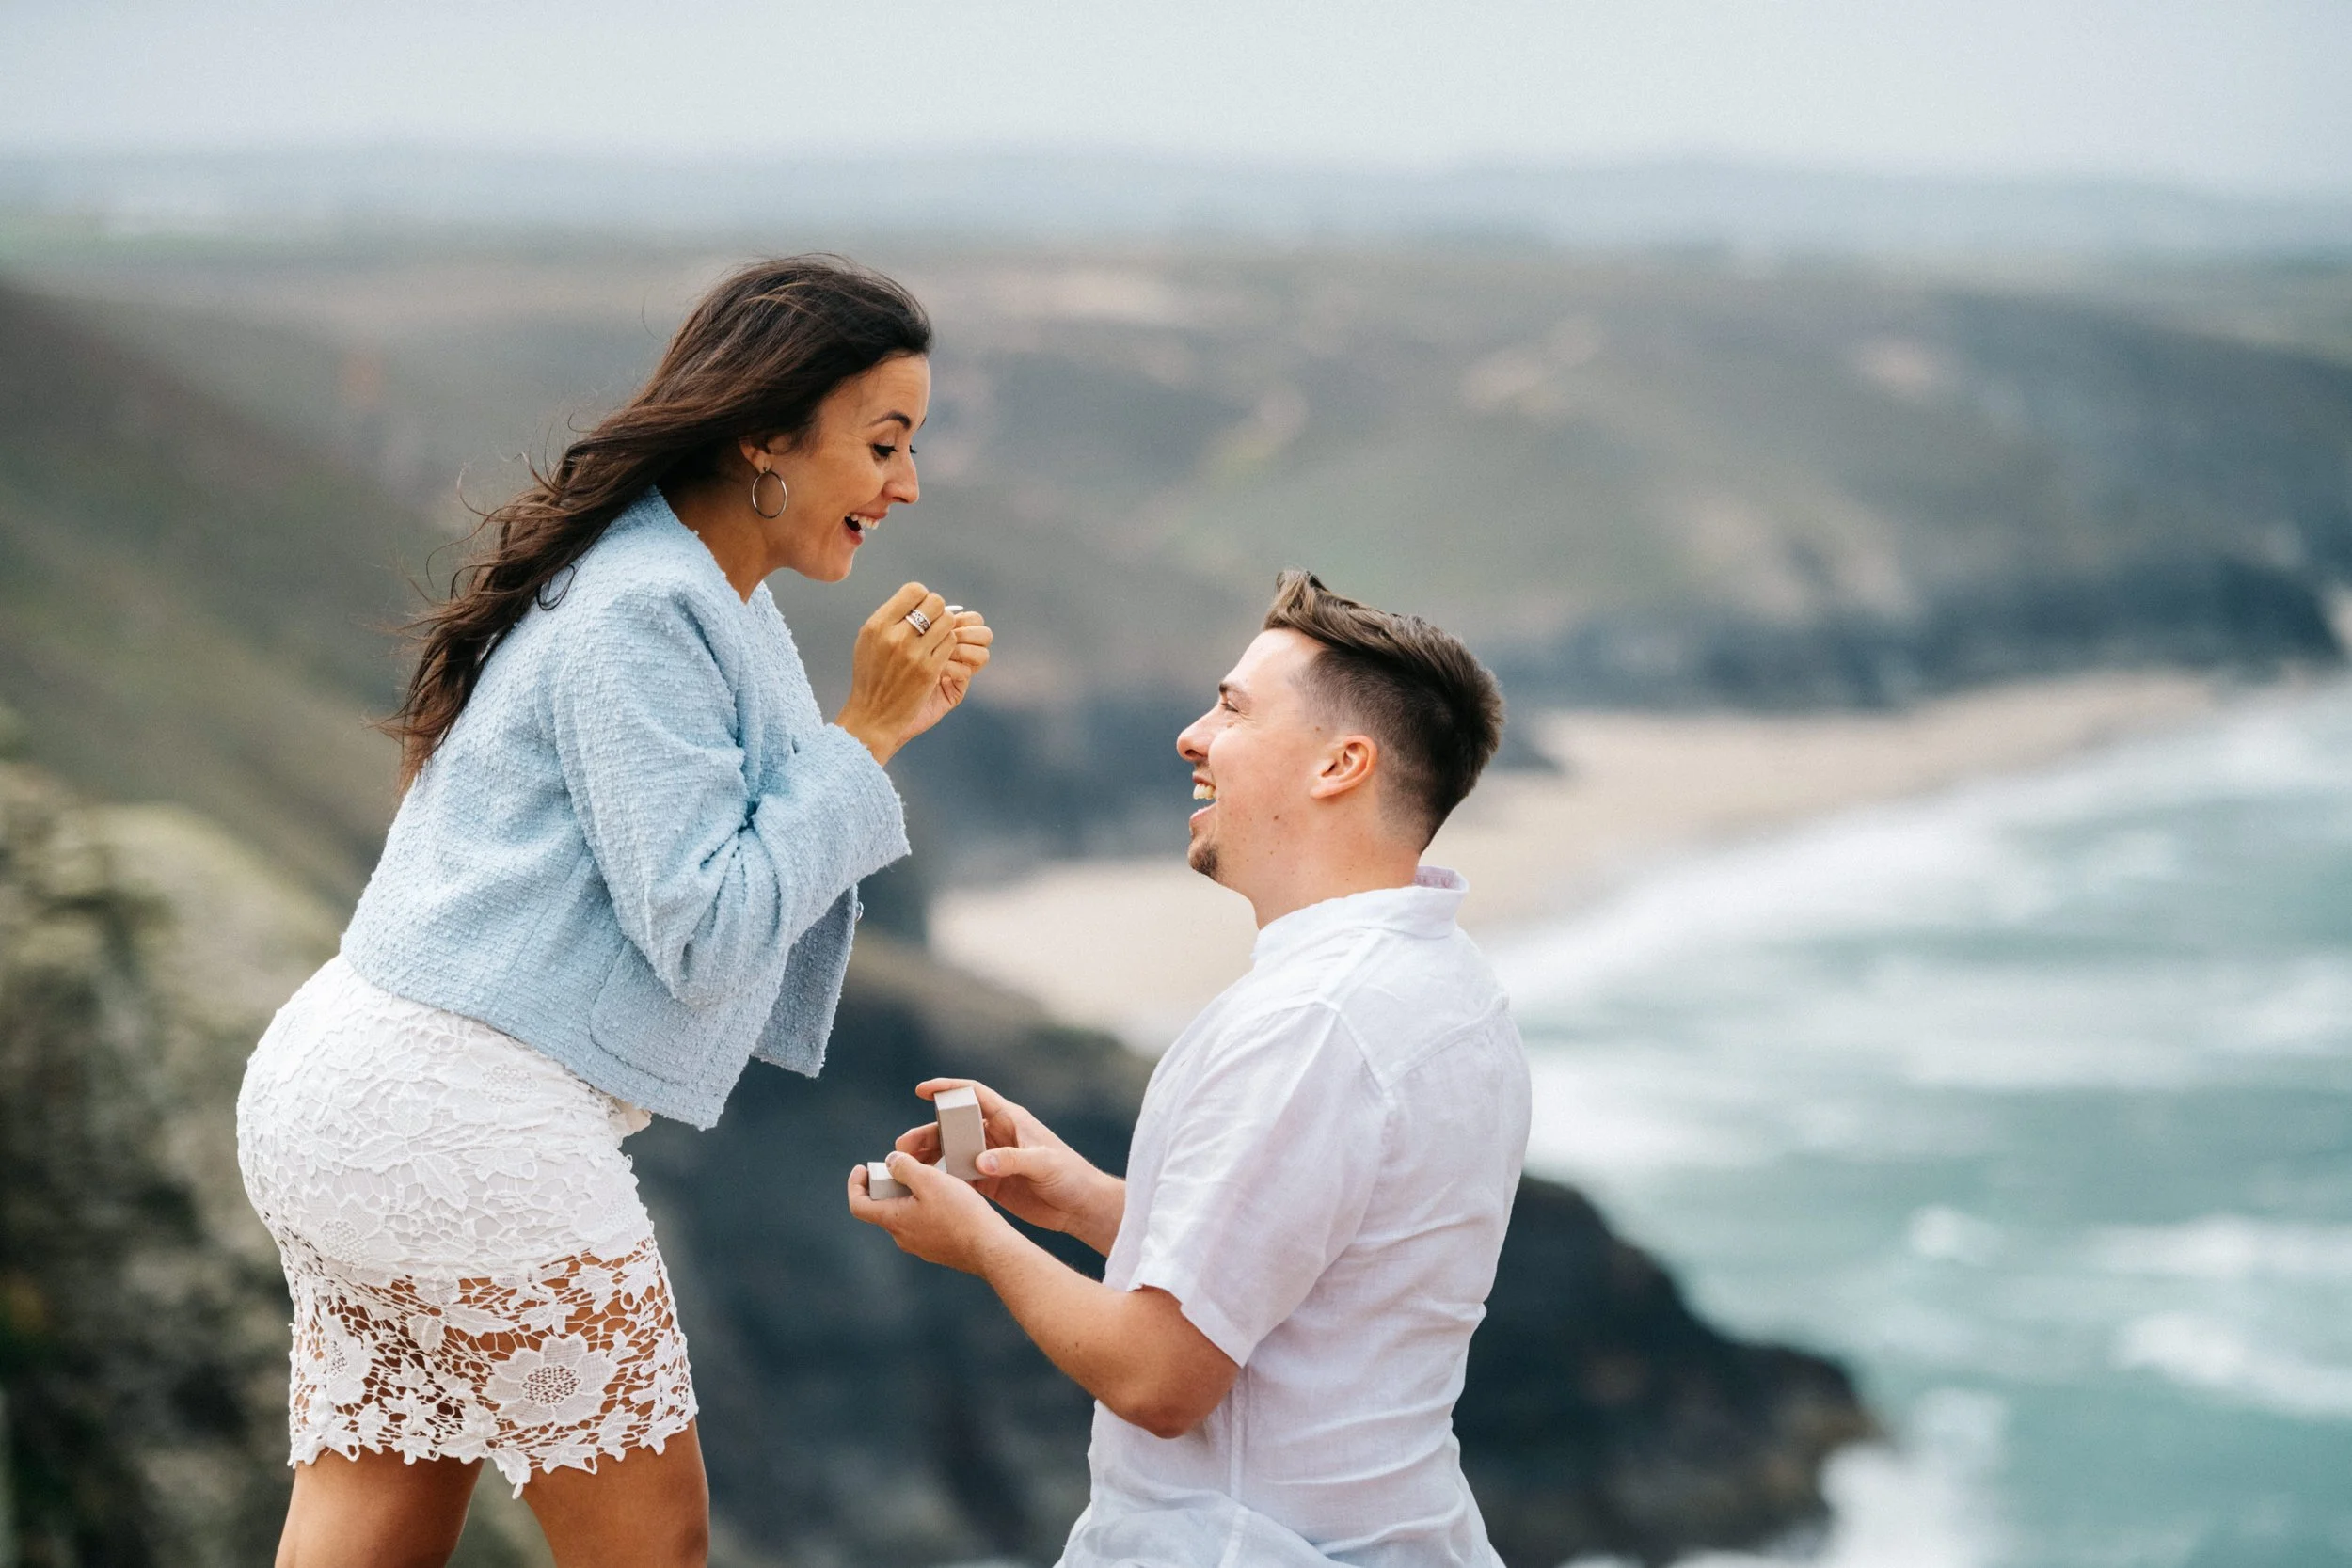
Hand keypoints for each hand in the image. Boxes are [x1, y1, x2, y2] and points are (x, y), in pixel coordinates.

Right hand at [834, 585, 990, 764]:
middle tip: (932, 624)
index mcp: (877, 625)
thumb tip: (918, 597)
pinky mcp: (929, 670)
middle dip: (938, 611)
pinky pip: (951, 643)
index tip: (919, 610)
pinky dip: (948, 646)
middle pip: (935, 602)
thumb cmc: (871, 675)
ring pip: (947, 622)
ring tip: (935, 639)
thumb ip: (890, 617)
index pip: (914, 590)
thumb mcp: (869, 640)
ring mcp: (914, 654)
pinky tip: (937, 654)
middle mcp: (895, 636)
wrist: (872, 715)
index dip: (922, 597)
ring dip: (945, 628)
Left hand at [846, 1150, 1013, 1275]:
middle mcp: (902, 1237)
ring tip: (931, 1178)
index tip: (863, 1169)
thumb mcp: (930, 1180)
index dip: (855, 1184)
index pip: (859, 1205)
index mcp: (894, 1220)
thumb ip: (905, 1168)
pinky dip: (926, 1208)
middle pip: (884, 1208)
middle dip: (889, 1185)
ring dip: (910, 1196)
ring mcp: (920, 1246)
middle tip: (904, 1166)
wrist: (990, 1248)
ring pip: (906, 1215)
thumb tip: (891, 1162)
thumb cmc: (961, 1213)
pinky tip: (949, 1197)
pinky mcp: (938, 1249)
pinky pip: (924, 1225)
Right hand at [893, 1078, 1122, 1254]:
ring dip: (929, 1156)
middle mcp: (998, 1136)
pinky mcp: (991, 1183)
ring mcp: (992, 1159)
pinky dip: (942, 1179)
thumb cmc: (1071, 1176)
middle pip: (955, 1127)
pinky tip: (925, 1186)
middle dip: (928, 1132)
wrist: (1082, 1207)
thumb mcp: (1044, 1163)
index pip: (974, 1095)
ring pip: (952, 1152)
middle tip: (903, 1146)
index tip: (922, 1090)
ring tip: (906, 1166)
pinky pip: (960, 1176)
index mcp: (1011, 1119)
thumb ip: (1012, 1161)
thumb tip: (980, 1162)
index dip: (948, 1089)